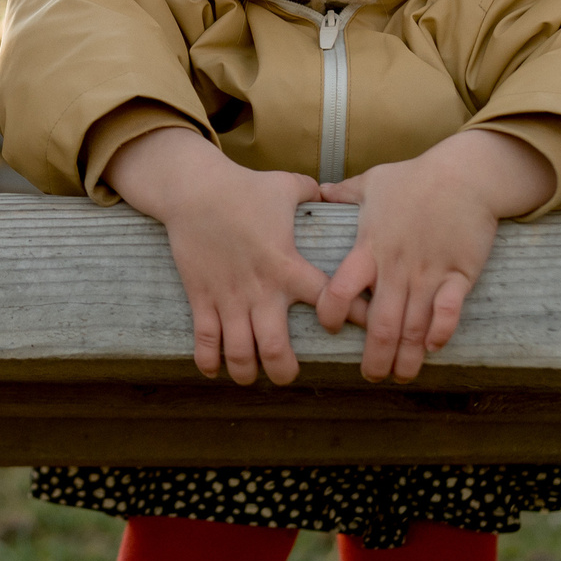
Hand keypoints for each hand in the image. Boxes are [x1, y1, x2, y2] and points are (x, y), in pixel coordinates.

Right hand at [102, 125, 328, 385]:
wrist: (193, 190)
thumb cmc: (243, 187)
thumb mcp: (286, 186)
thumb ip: (312, 193)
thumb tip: (330, 193)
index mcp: (287, 266)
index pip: (330, 299)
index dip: (354, 318)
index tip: (367, 331)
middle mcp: (260, 290)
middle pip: (276, 350)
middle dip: (285, 372)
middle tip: (287, 374)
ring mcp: (228, 297)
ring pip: (239, 354)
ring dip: (247, 372)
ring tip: (252, 374)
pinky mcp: (201, 298)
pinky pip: (204, 341)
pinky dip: (209, 362)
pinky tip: (215, 369)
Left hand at [315, 129, 554, 382]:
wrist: (467, 174)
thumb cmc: (416, 178)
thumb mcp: (374, 181)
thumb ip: (345, 194)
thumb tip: (318, 192)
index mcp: (370, 247)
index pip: (340, 288)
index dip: (332, 313)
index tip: (330, 328)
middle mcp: (396, 266)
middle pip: (380, 323)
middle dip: (376, 357)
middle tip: (372, 377)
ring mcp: (429, 272)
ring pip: (414, 325)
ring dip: (407, 357)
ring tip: (401, 376)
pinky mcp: (460, 273)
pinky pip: (449, 310)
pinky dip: (441, 332)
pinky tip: (434, 348)